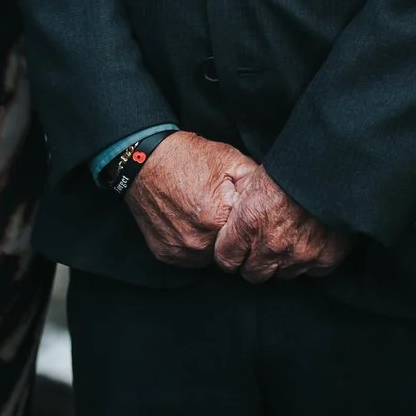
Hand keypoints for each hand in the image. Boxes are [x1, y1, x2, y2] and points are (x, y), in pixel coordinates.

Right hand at [125, 131, 255, 266]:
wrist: (143, 161)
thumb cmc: (186, 157)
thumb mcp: (228, 158)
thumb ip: (252, 181)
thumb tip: (271, 196)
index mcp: (217, 219)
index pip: (246, 235)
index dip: (245, 221)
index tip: (237, 209)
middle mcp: (198, 241)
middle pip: (228, 248)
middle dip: (228, 233)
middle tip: (219, 210)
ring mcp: (180, 250)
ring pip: (209, 256)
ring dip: (211, 241)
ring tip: (203, 215)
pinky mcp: (165, 254)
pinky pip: (189, 258)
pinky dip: (192, 244)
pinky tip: (189, 222)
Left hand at [212, 166, 351, 281]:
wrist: (329, 167)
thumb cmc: (289, 168)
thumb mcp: (252, 180)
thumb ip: (239, 208)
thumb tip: (229, 221)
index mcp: (249, 223)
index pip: (227, 259)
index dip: (231, 254)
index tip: (236, 250)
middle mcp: (271, 245)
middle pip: (253, 274)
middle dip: (255, 263)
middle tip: (263, 246)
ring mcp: (299, 255)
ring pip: (283, 274)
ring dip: (283, 261)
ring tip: (291, 239)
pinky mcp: (325, 258)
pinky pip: (312, 272)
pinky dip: (311, 260)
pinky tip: (311, 242)